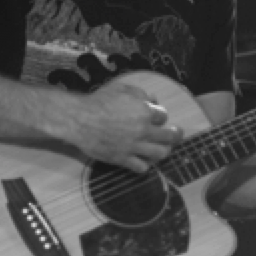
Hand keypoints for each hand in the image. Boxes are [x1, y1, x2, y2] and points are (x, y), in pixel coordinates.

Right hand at [65, 79, 183, 173]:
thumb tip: (153, 99)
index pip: (163, 115)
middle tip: (177, 134)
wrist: (79, 120)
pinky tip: (143, 160)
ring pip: (160, 154)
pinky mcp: (123, 159)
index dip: (160, 115)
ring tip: (163, 149)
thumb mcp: (121, 88)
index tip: (157, 116)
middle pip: (170, 136)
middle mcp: (143, 130)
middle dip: (176, 134)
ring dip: (164, 151)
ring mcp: (134, 146)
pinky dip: (145, 165)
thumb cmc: (98, 102)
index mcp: (144, 111)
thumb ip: (140, 93)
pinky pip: (142, 167)